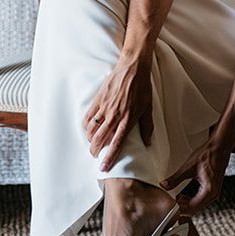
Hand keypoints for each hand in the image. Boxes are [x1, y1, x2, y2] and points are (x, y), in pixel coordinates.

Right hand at [83, 56, 153, 171]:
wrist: (133, 67)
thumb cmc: (142, 87)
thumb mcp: (148, 108)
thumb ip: (147, 127)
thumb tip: (148, 143)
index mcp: (128, 119)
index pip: (116, 143)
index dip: (109, 157)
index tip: (103, 168)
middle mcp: (115, 115)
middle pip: (100, 139)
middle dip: (95, 151)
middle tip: (95, 156)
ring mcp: (105, 107)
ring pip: (92, 130)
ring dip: (90, 140)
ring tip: (92, 144)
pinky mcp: (98, 99)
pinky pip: (88, 117)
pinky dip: (86, 127)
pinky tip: (88, 130)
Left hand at [161, 137, 231, 216]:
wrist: (219, 147)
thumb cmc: (208, 154)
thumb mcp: (188, 167)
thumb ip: (175, 178)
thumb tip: (165, 185)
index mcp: (209, 190)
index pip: (191, 208)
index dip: (179, 209)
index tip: (170, 206)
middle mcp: (213, 194)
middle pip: (194, 209)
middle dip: (181, 208)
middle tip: (170, 203)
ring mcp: (214, 192)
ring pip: (197, 206)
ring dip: (186, 204)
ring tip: (175, 199)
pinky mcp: (212, 190)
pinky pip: (200, 201)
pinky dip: (191, 201)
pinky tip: (183, 196)